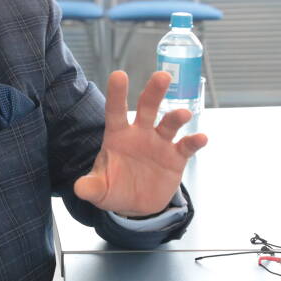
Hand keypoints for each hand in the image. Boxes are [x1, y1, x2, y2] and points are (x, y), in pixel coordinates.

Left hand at [73, 71, 207, 214]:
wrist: (135, 204)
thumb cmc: (113, 188)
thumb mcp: (99, 190)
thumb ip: (91, 187)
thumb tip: (79, 189)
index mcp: (118, 135)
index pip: (115, 111)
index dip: (117, 94)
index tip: (119, 75)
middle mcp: (140, 133)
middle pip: (147, 107)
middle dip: (154, 92)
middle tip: (162, 76)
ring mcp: (160, 143)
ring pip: (169, 123)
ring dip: (176, 117)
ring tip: (182, 115)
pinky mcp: (176, 157)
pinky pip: (186, 146)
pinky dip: (194, 142)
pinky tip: (201, 138)